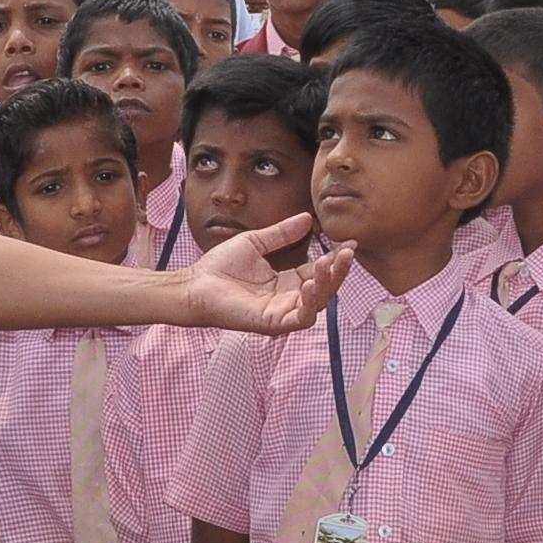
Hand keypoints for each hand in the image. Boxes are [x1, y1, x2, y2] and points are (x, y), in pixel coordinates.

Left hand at [176, 214, 352, 334]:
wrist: (195, 284)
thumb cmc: (219, 267)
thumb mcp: (256, 242)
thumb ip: (282, 233)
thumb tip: (307, 218)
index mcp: (286, 281)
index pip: (319, 271)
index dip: (335, 258)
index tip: (348, 242)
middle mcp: (288, 298)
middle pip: (324, 288)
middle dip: (338, 271)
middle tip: (346, 251)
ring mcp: (281, 313)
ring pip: (317, 304)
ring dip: (327, 284)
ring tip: (328, 263)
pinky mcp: (272, 323)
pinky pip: (300, 318)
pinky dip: (310, 303)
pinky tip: (310, 284)